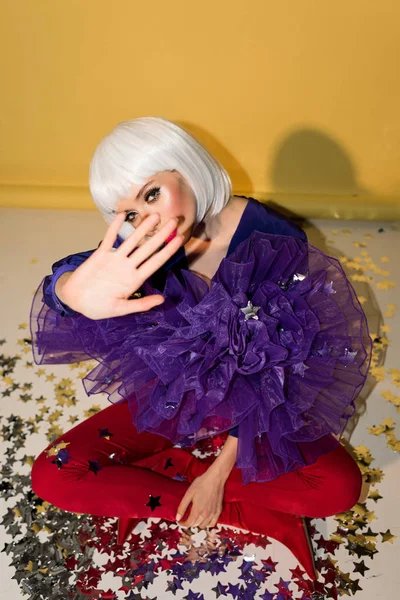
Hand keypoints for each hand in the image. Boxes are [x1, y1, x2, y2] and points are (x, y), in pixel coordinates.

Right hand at [59, 212, 183, 319]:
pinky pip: (109, 238)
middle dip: (161, 235)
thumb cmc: (97, 307)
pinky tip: (123, 216)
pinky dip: (115, 227)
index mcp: (135, 280)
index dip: (168, 251)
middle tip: (174, 221)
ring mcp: (115, 259)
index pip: (155, 262)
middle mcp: (128, 267)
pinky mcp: (100, 255)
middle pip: (148, 248)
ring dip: (143, 228)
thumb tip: (162, 300)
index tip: (180, 239)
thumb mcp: (120, 309)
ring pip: (132, 240)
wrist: (76, 301)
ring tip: (155, 215)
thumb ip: (140, 305)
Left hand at [176, 471, 224, 528]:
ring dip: (198, 524)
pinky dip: (207, 524)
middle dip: (189, 523)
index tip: (180, 521)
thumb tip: (177, 518)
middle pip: (195, 525)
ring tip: (195, 518)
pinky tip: (205, 519)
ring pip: (204, 526)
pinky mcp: (218, 511)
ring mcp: (213, 514)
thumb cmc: (201, 484)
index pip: (189, 523)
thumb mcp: (189, 493)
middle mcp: (205, 515)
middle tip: (186, 518)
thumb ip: (182, 506)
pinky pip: (212, 523)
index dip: (183, 524)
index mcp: (197, 511)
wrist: (215, 478)